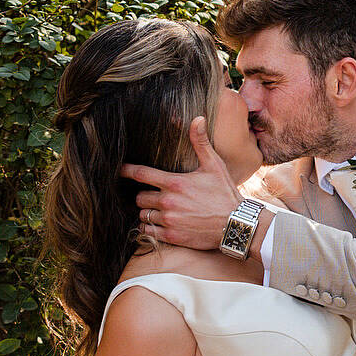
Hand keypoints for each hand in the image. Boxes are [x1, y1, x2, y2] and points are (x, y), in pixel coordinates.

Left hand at [122, 116, 239, 250]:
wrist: (236, 224)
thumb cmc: (225, 193)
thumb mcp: (214, 166)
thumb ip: (201, 143)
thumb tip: (198, 118)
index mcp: (175, 183)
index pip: (140, 174)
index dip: (126, 171)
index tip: (119, 170)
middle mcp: (168, 202)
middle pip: (139, 197)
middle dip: (143, 196)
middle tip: (152, 196)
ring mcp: (169, 220)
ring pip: (142, 215)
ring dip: (147, 213)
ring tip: (157, 211)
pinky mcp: (172, 236)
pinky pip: (147, 231)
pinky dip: (149, 228)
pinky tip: (157, 225)